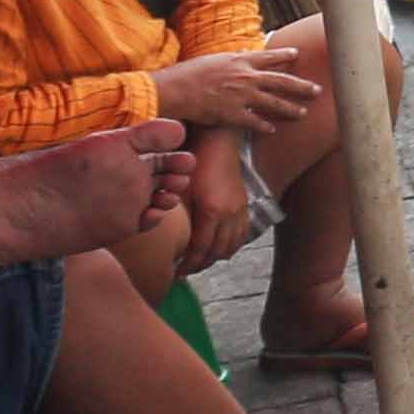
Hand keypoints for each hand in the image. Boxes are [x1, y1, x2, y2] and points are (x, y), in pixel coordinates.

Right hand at [155, 44, 323, 133]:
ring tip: (302, 113)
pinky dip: (265, 126)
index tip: (297, 55)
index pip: (269, 57)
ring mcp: (242, 97)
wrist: (174, 89)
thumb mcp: (213, 59)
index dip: (285, 56)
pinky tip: (273, 129)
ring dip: (290, 109)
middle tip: (317, 90)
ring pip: (274, 103)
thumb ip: (231, 58)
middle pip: (281, 81)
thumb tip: (243, 51)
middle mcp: (246, 77)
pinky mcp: (234, 115)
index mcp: (240, 61)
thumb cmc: (189, 73)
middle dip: (301, 87)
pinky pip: (255, 122)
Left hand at [177, 134, 260, 273]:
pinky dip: (231, 246)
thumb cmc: (195, 160)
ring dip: (216, 258)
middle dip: (201, 265)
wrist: (218, 140)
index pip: (201, 249)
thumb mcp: (182, 189)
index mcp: (211, 211)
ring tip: (201, 262)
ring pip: (232, 247)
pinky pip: (242, 235)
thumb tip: (169, 237)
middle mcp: (229, 214)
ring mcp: (239, 210)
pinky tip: (219, 247)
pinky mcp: (244, 205)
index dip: (188, 265)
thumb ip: (179, 214)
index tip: (177, 273)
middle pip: (217, 252)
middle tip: (186, 271)